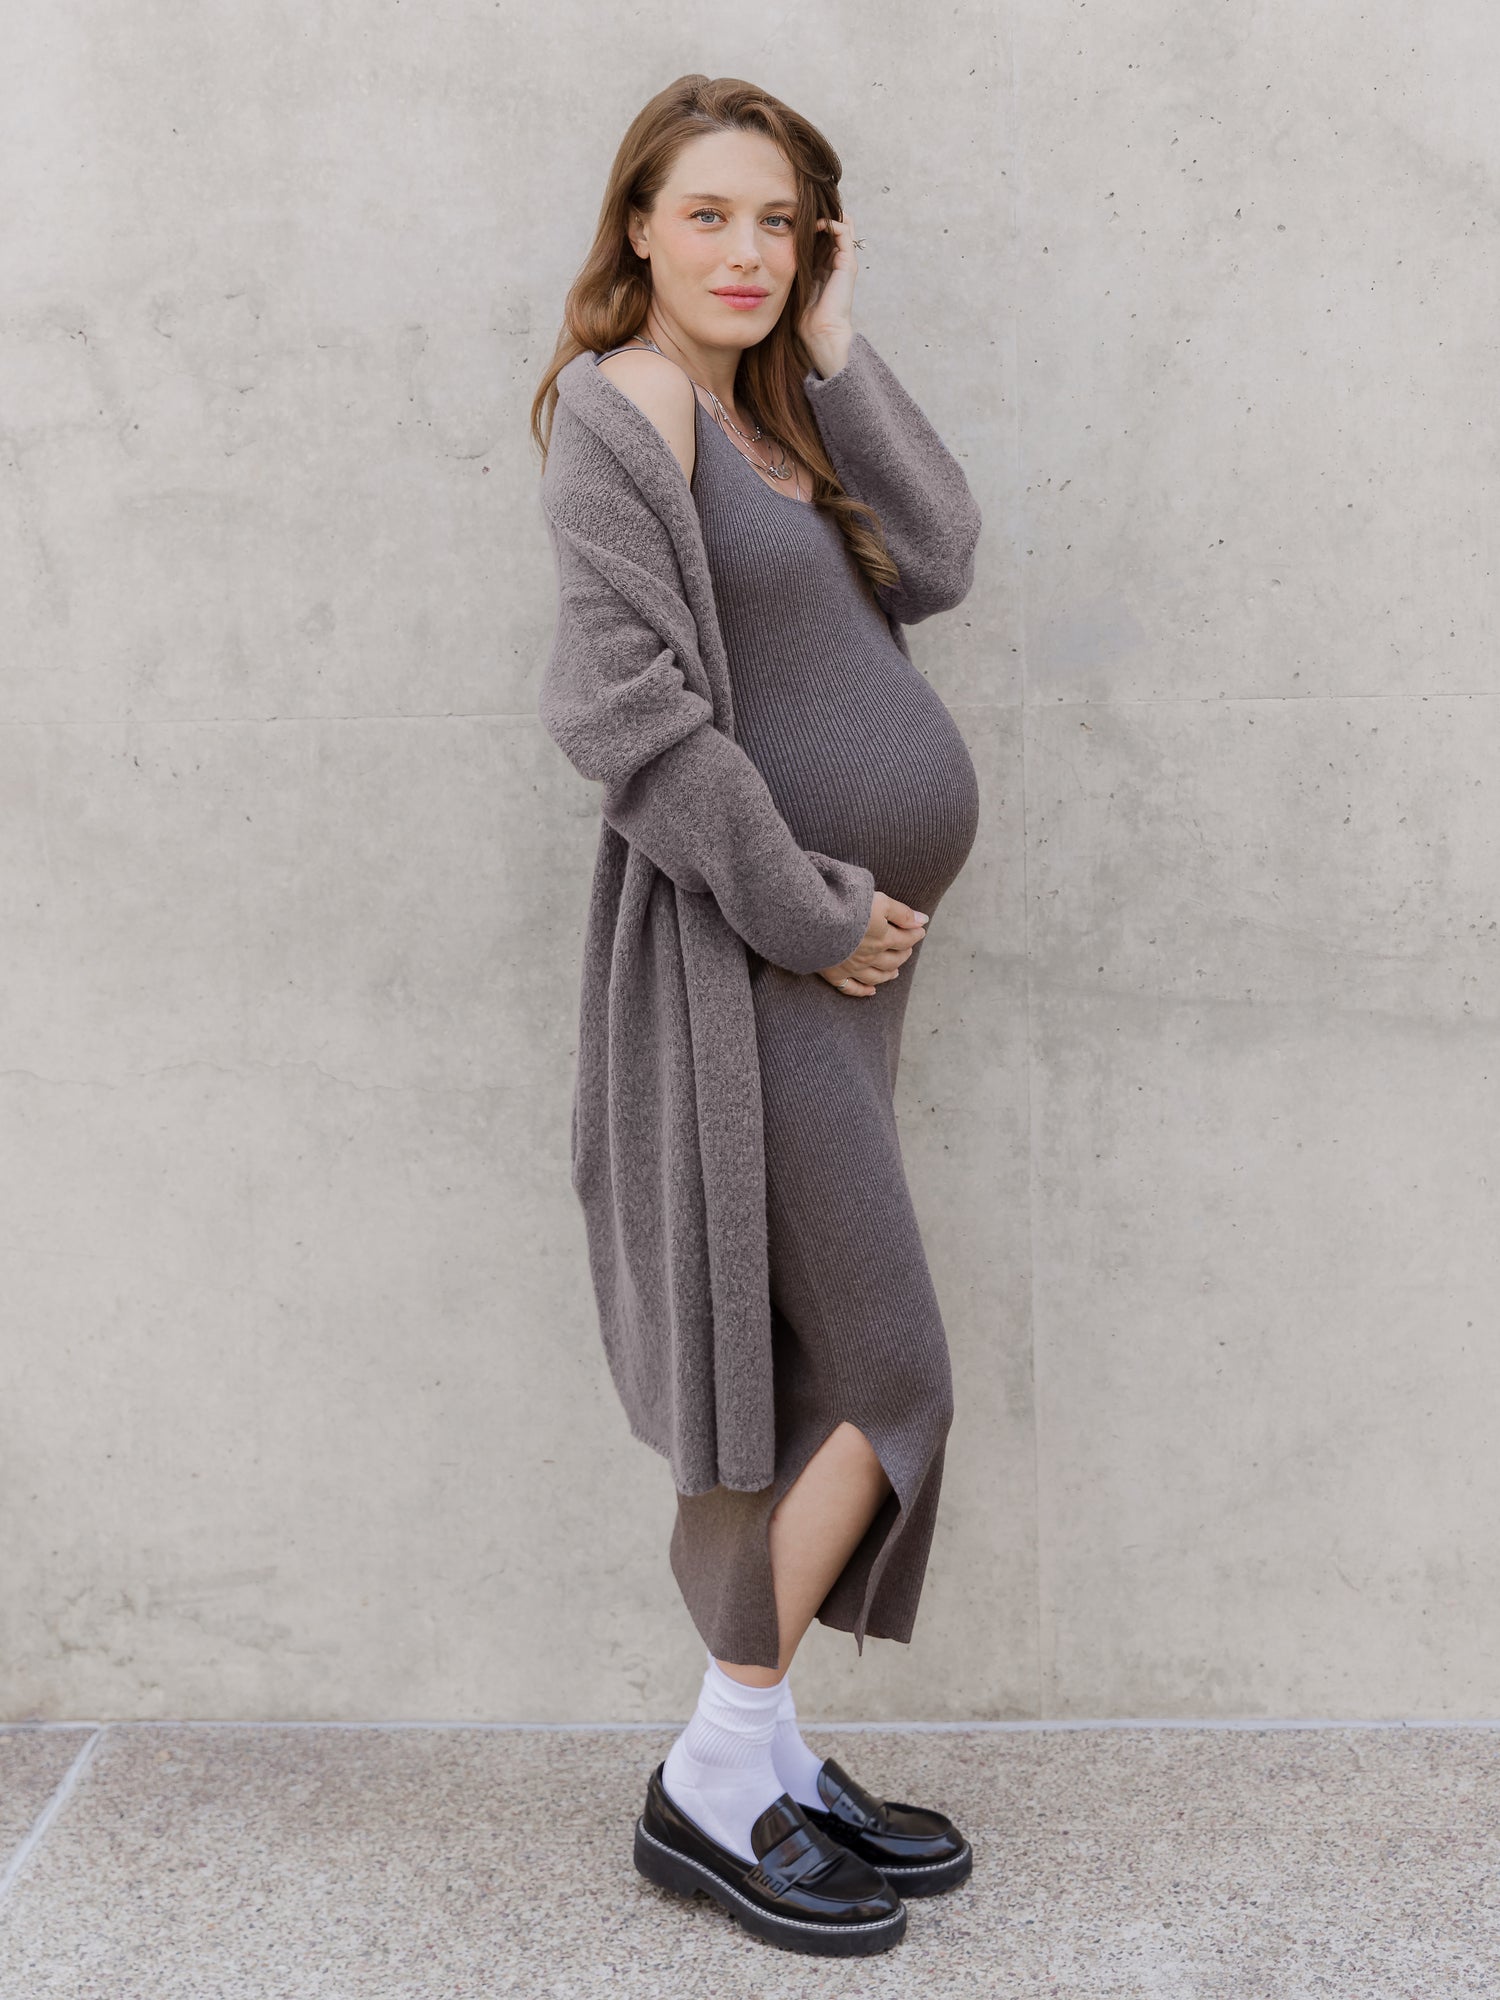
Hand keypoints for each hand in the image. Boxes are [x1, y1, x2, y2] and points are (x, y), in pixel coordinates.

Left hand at [797, 215, 857, 378]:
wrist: (819, 333)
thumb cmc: (803, 317)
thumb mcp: (790, 284)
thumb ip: (786, 269)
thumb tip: (763, 257)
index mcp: (822, 266)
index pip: (819, 236)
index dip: (808, 222)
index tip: (790, 217)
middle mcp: (835, 261)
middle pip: (831, 227)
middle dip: (818, 214)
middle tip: (802, 207)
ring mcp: (844, 261)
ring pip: (840, 224)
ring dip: (826, 214)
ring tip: (810, 211)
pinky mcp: (848, 263)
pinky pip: (844, 231)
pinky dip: (832, 222)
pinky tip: (817, 223)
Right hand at [817, 890, 928, 996]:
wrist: (815, 922)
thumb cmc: (847, 907)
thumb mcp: (879, 901)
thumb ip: (901, 912)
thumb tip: (923, 921)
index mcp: (882, 937)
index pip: (905, 939)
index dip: (915, 934)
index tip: (920, 930)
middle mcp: (871, 956)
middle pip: (893, 960)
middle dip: (903, 954)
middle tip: (907, 950)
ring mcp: (853, 967)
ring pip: (877, 976)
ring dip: (888, 974)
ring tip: (895, 972)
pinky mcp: (834, 973)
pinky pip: (851, 988)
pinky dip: (863, 991)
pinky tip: (871, 991)